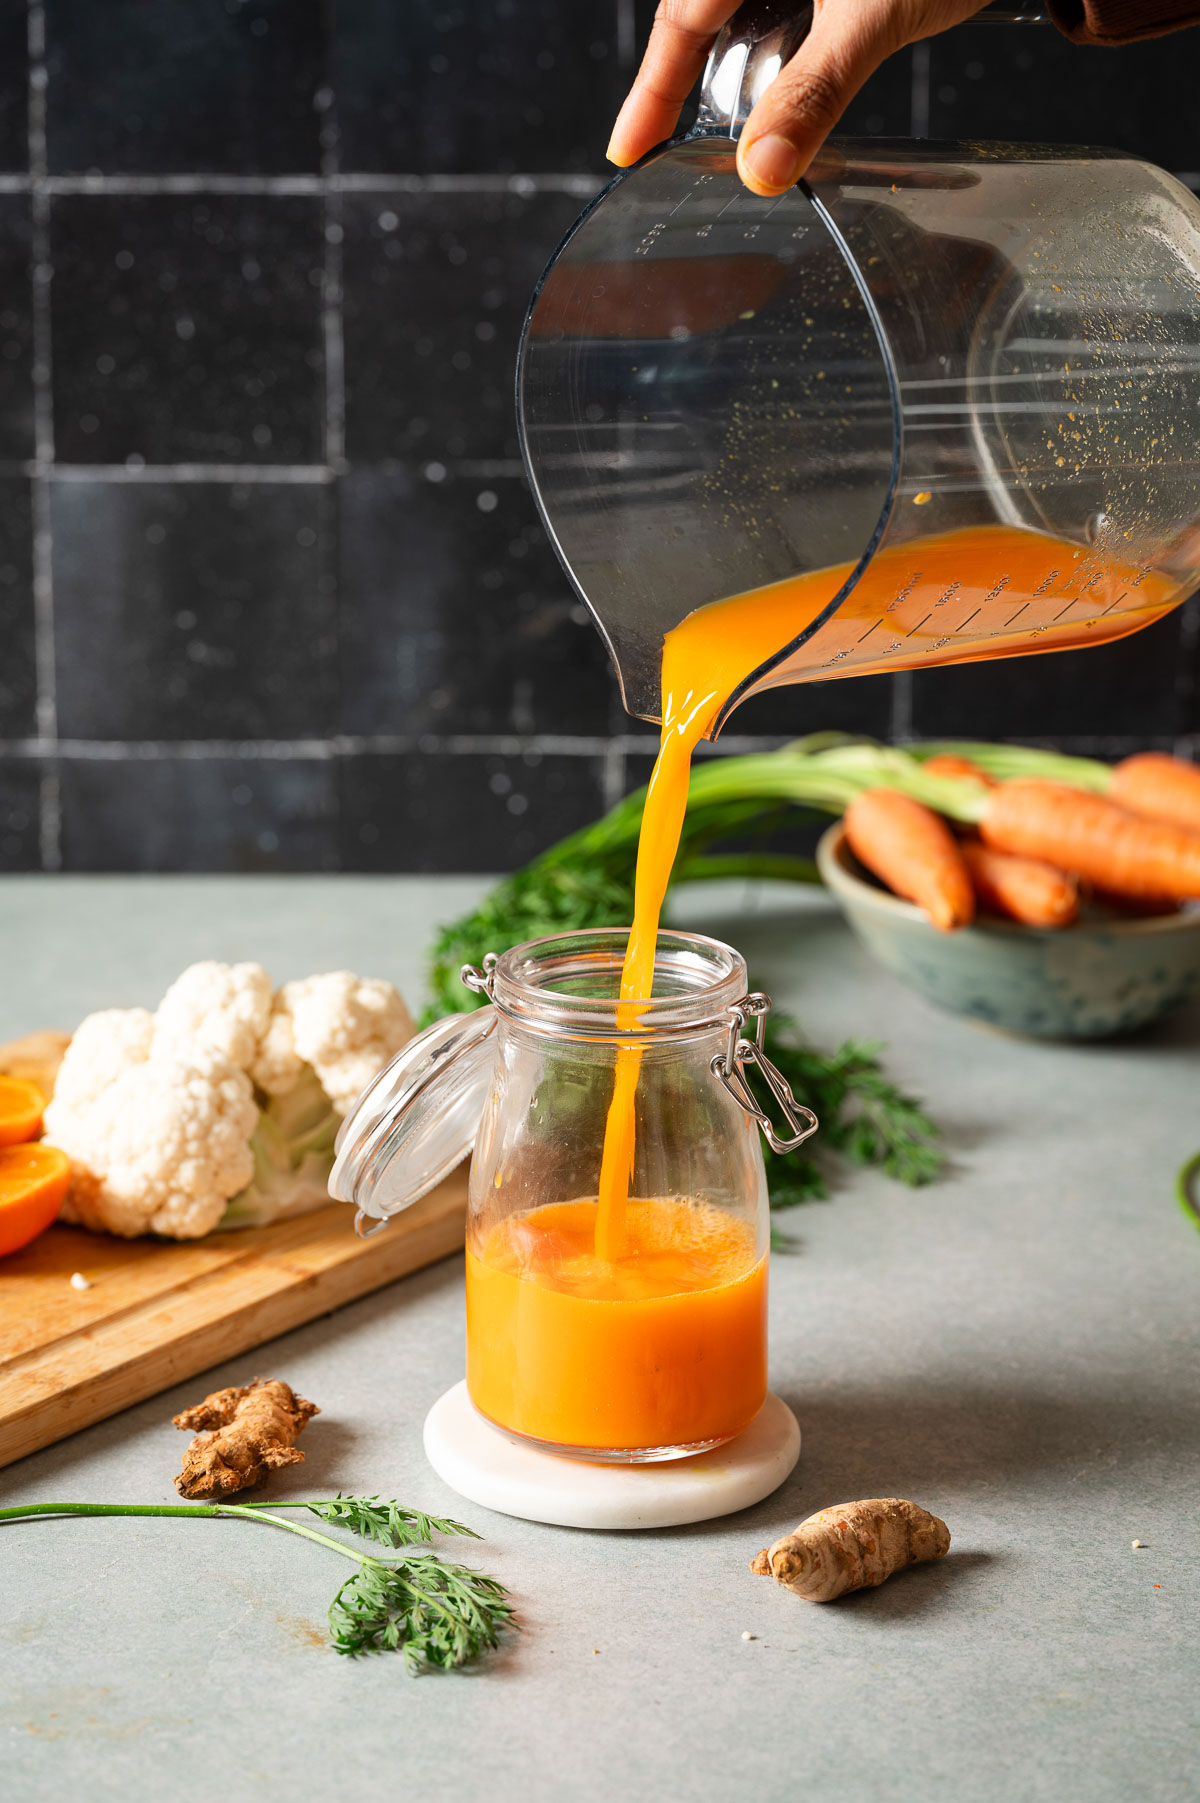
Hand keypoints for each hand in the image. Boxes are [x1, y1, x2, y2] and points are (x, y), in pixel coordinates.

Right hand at [608, 0, 988, 195]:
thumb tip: (759, 171)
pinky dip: (776, 46)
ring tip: (726, 122)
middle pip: (702, 10)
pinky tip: (785, 80)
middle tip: (662, 143)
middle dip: (684, 78)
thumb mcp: (876, 17)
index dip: (650, 89)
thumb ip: (815, 93)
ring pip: (742, 7)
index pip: (682, 17)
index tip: (626, 148)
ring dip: (733, 65)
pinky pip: (782, 3)